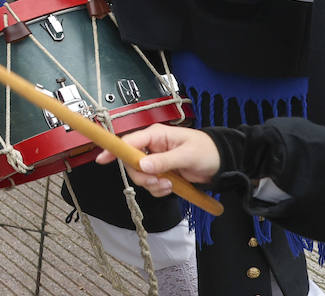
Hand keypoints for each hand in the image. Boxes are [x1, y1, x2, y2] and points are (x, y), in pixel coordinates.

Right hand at [95, 124, 220, 195]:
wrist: (222, 163)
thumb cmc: (207, 151)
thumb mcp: (187, 155)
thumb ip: (164, 160)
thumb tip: (143, 165)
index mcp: (155, 135)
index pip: (128, 141)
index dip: (114, 150)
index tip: (102, 158)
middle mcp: (152, 147)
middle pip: (131, 163)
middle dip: (142, 176)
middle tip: (157, 182)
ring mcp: (156, 161)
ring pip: (140, 176)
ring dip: (152, 185)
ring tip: (169, 185)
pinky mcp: (161, 173)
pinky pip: (150, 184)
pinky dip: (158, 190)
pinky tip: (171, 187)